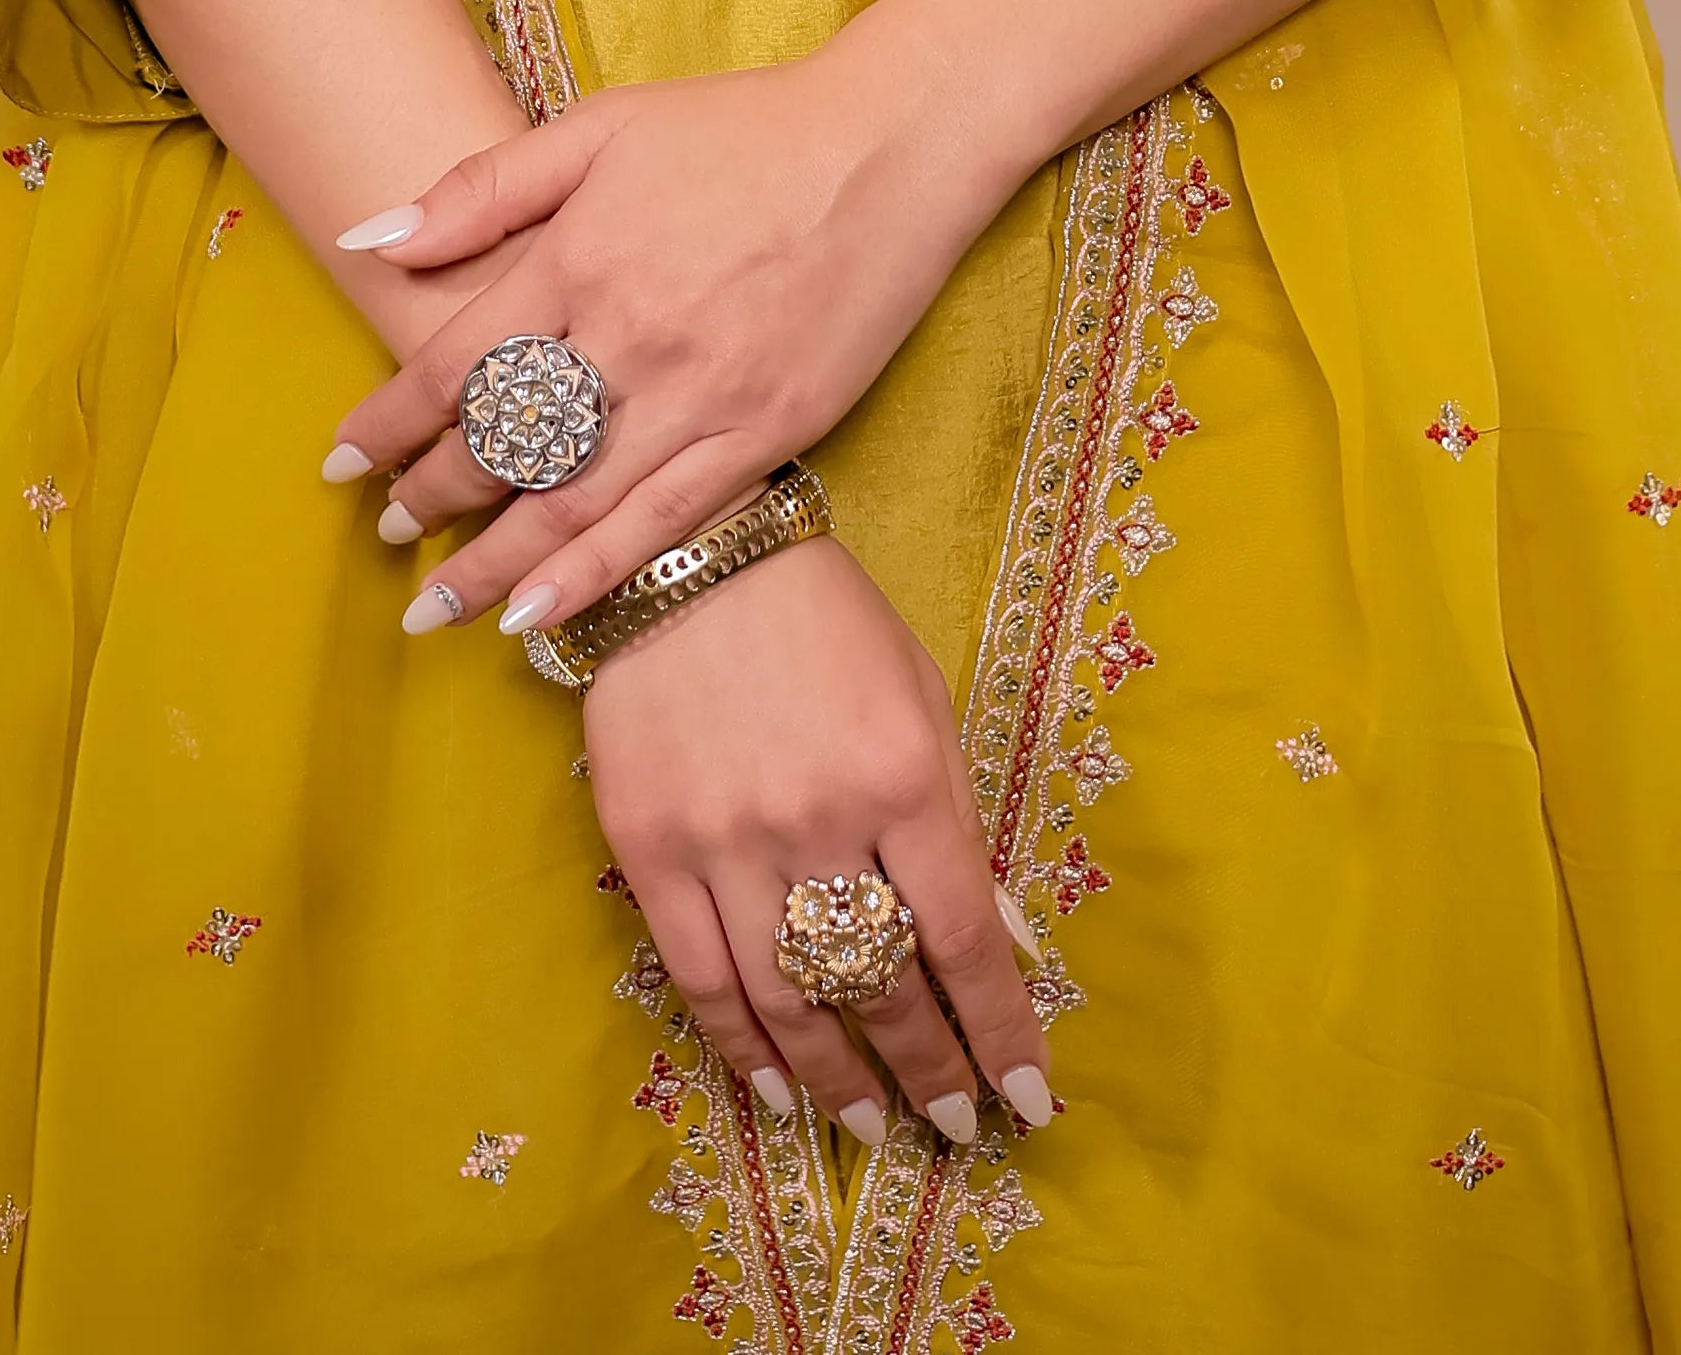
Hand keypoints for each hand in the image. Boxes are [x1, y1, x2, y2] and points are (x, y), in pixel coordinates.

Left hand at [321, 56, 1009, 637]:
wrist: (886, 148)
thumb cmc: (739, 128)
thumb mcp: (602, 125)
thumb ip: (484, 186)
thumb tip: (371, 240)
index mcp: (580, 257)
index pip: (453, 364)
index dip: (387, 422)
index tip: (340, 460)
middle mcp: (631, 335)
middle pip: (504, 444)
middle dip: (432, 496)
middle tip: (390, 530)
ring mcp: (701, 394)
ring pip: (572, 505)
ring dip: (492, 564)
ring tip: (436, 607)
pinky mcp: (766, 433)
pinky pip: (663, 526)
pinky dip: (593, 577)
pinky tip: (538, 615)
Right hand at [586, 535, 1054, 1149]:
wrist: (690, 554)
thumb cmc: (826, 620)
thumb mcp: (922, 696)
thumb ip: (960, 819)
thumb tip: (1003, 941)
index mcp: (903, 774)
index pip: (963, 940)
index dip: (1001, 1030)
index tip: (1029, 1096)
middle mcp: (819, 818)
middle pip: (881, 984)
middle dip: (929, 1069)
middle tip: (955, 1124)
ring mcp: (728, 840)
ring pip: (790, 1000)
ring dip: (838, 1080)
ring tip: (871, 1126)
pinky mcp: (651, 848)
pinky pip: (701, 977)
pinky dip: (742, 1046)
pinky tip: (777, 1087)